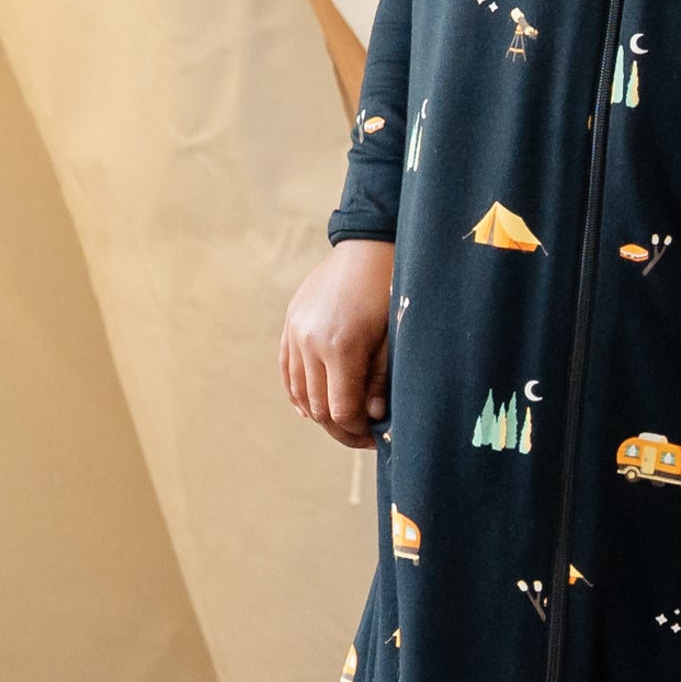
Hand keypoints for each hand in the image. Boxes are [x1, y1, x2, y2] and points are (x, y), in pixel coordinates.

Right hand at [281, 239, 395, 448]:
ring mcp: (295, 332)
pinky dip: (297, 393)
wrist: (368, 245)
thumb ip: (379, 379)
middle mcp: (310, 343)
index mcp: (340, 347)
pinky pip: (287, 370)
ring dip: (320, 413)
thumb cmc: (390, 289)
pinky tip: (311, 407)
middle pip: (318, 407)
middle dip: (340, 428)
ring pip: (299, 392)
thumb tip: (370, 416)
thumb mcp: (393, 336)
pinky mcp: (290, 323)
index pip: (341, 410)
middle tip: (361, 435)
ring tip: (343, 420)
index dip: (357, 431)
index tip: (375, 437)